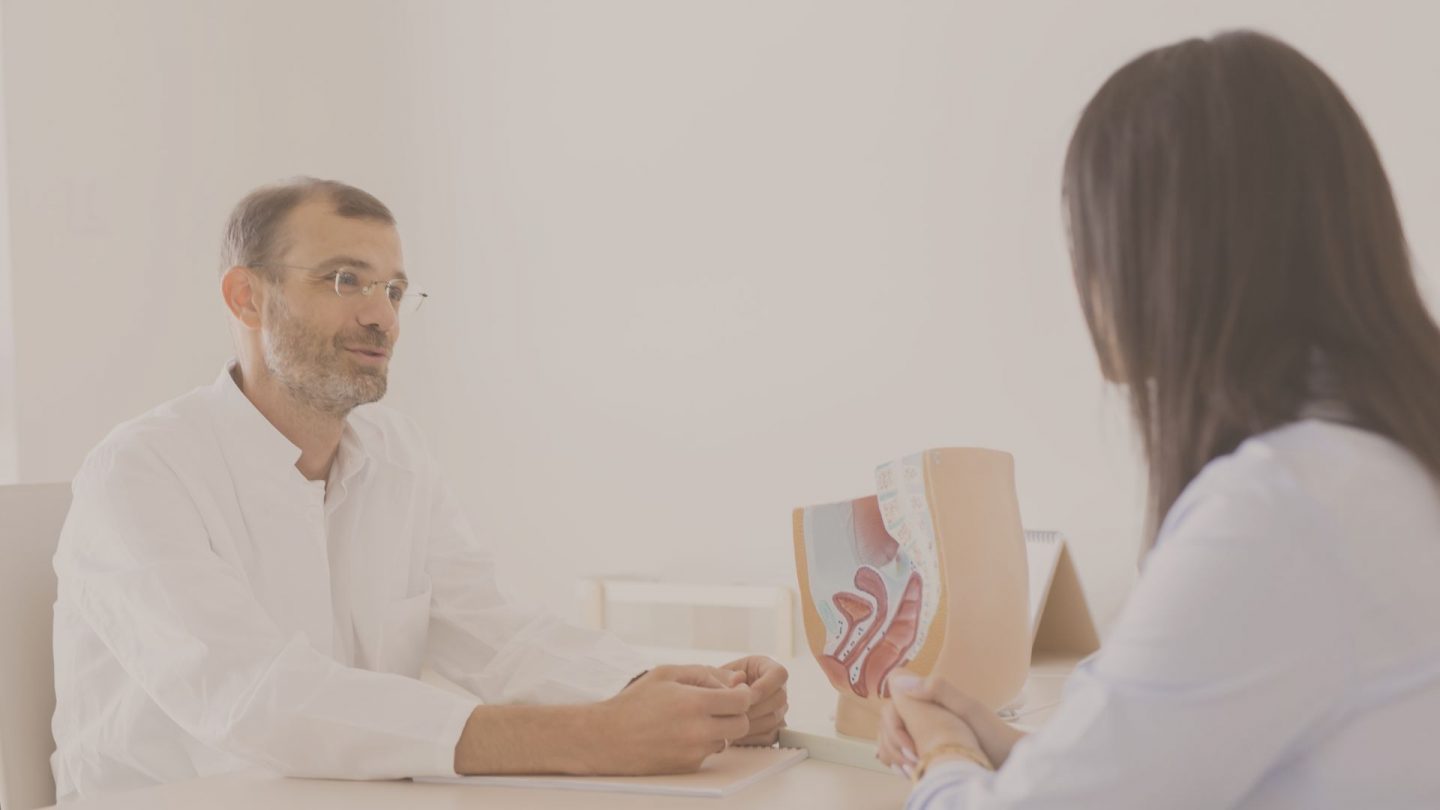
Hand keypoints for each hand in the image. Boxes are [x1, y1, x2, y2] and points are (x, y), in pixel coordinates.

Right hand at [586, 665, 752, 774]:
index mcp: (695, 703)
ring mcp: (694, 752)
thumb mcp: (667, 674)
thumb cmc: (635, 702)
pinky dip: (702, 744)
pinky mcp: (688, 767)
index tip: (731, 693)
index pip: (742, 702)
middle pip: (741, 725)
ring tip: (692, 720)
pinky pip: (708, 754)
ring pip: (726, 740)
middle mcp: (698, 731)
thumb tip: (737, 679)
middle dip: (735, 714)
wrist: (606, 738)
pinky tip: (680, 734)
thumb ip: (706, 673)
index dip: (740, 695)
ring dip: (718, 729)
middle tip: (717, 707)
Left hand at [720, 656, 789, 744]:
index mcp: (766, 667)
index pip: (779, 674)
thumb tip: (737, 680)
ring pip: (774, 718)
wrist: (709, 702)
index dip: (765, 685)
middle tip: (736, 712)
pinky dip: (752, 737)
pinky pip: (770, 735)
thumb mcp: (718, 674)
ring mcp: (777, 709)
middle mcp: (777, 688)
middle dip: (756, 707)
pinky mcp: (773, 728)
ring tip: (732, 723)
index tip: (747, 694)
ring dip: (752, 723)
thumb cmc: (714, 684)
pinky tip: (736, 734)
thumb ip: (727, 675)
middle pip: (780, 698)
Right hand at [881, 670, 1027, 770]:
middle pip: (887, 725)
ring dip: (894, 755)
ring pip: (890, 741)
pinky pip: (900, 755)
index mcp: (929, 699)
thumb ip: (938, 690)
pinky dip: (899, 763)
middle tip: (913, 763)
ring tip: (911, 771)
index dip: (892, 725)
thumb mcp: (968, 709)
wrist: (1012, 761)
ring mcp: (923, 733)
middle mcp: (922, 714)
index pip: (891, 706)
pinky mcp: (926, 750)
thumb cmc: (994, 734)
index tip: (908, 745)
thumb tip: (898, 680)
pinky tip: (910, 773)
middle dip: (893, 744)